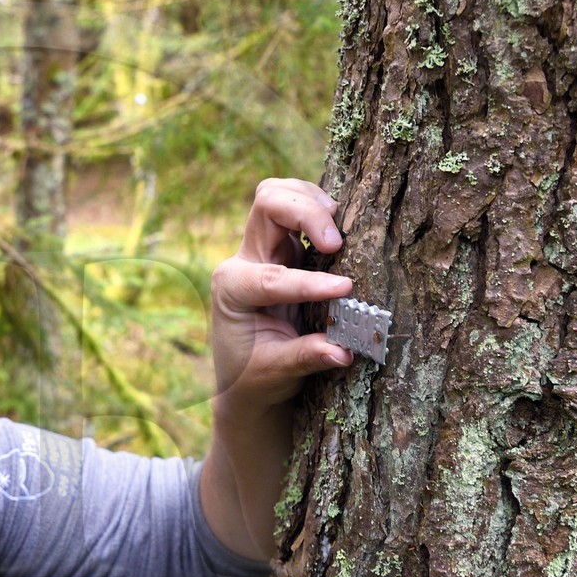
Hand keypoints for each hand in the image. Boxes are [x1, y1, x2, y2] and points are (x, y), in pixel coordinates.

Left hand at [210, 178, 354, 410]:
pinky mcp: (284, 250)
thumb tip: (343, 353)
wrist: (244, 380)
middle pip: (267, 204)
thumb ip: (306, 357)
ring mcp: (263, 251)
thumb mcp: (277, 373)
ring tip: (339, 226)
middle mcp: (243, 261)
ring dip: (311, 201)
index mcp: (232, 290)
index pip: (271, 277)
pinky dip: (318, 208)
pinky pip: (296, 209)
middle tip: (337, 241)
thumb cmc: (256, 377)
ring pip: (277, 195)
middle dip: (304, 212)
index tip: (344, 288)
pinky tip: (341, 225)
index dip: (309, 283)